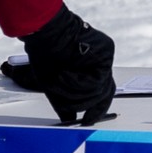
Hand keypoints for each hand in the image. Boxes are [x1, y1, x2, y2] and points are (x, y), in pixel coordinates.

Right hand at [2, 6, 115, 123]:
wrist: (44, 31)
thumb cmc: (44, 54)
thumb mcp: (54, 83)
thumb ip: (64, 101)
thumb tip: (69, 119)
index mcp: (91, 68)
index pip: (101, 93)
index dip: (96, 110)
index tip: (86, 121)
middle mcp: (102, 63)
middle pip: (102, 94)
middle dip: (83, 104)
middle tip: (68, 104)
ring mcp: (106, 57)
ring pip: (97, 90)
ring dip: (73, 91)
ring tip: (57, 79)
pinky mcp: (107, 52)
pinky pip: (96, 81)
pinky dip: (77, 82)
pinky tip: (64, 73)